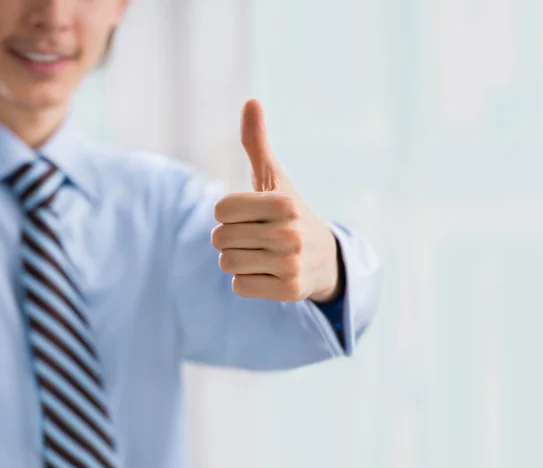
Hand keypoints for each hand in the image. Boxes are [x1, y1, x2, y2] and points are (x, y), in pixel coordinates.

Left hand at [210, 99, 341, 302]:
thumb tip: (250, 101)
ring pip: (227, 263)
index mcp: (284, 203)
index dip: (228, 214)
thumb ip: (256, 144)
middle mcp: (290, 233)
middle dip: (231, 238)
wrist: (323, 259)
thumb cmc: (288, 214)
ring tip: (264, 255)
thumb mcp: (274, 179)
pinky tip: (269, 274)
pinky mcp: (289, 291)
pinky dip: (247, 282)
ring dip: (238, 260)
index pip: (220, 210)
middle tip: (257, 237)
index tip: (250, 215)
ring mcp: (291, 264)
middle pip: (219, 238)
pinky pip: (239, 286)